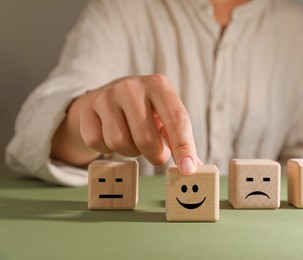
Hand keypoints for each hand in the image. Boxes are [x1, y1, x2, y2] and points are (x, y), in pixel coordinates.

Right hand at [52, 74, 197, 173]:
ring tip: (134, 141)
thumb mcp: (166, 116)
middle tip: (157, 155)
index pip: (176, 119)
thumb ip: (179, 140)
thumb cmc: (147, 110)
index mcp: (159, 85)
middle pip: (146, 137)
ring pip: (119, 143)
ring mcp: (106, 96)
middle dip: (155, 155)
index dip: (184, 147)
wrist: (109, 95)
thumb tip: (194, 168)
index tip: (188, 169)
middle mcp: (131, 86)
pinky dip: (108, 149)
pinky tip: (113, 137)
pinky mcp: (87, 109)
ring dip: (131, 152)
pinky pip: (98, 143)